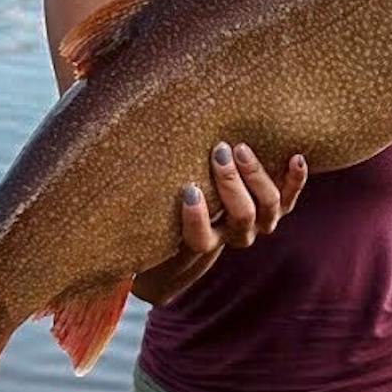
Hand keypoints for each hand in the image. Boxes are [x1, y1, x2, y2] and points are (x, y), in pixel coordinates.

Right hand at [131, 141, 309, 305]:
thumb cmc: (164, 209)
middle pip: (241, 219)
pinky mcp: (275, 207)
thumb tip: (95, 170)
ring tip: (240, 148)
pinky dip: (294, 179)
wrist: (199, 219)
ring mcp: (257, 223)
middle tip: (218, 152)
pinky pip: (289, 198)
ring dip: (255, 177)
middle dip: (231, 185)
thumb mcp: (150, 209)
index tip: (188, 190)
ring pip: (266, 209)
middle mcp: (232, 235)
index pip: (200, 241)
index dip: (197, 219)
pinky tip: (296, 156)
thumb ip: (140, 196)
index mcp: (201, 242)